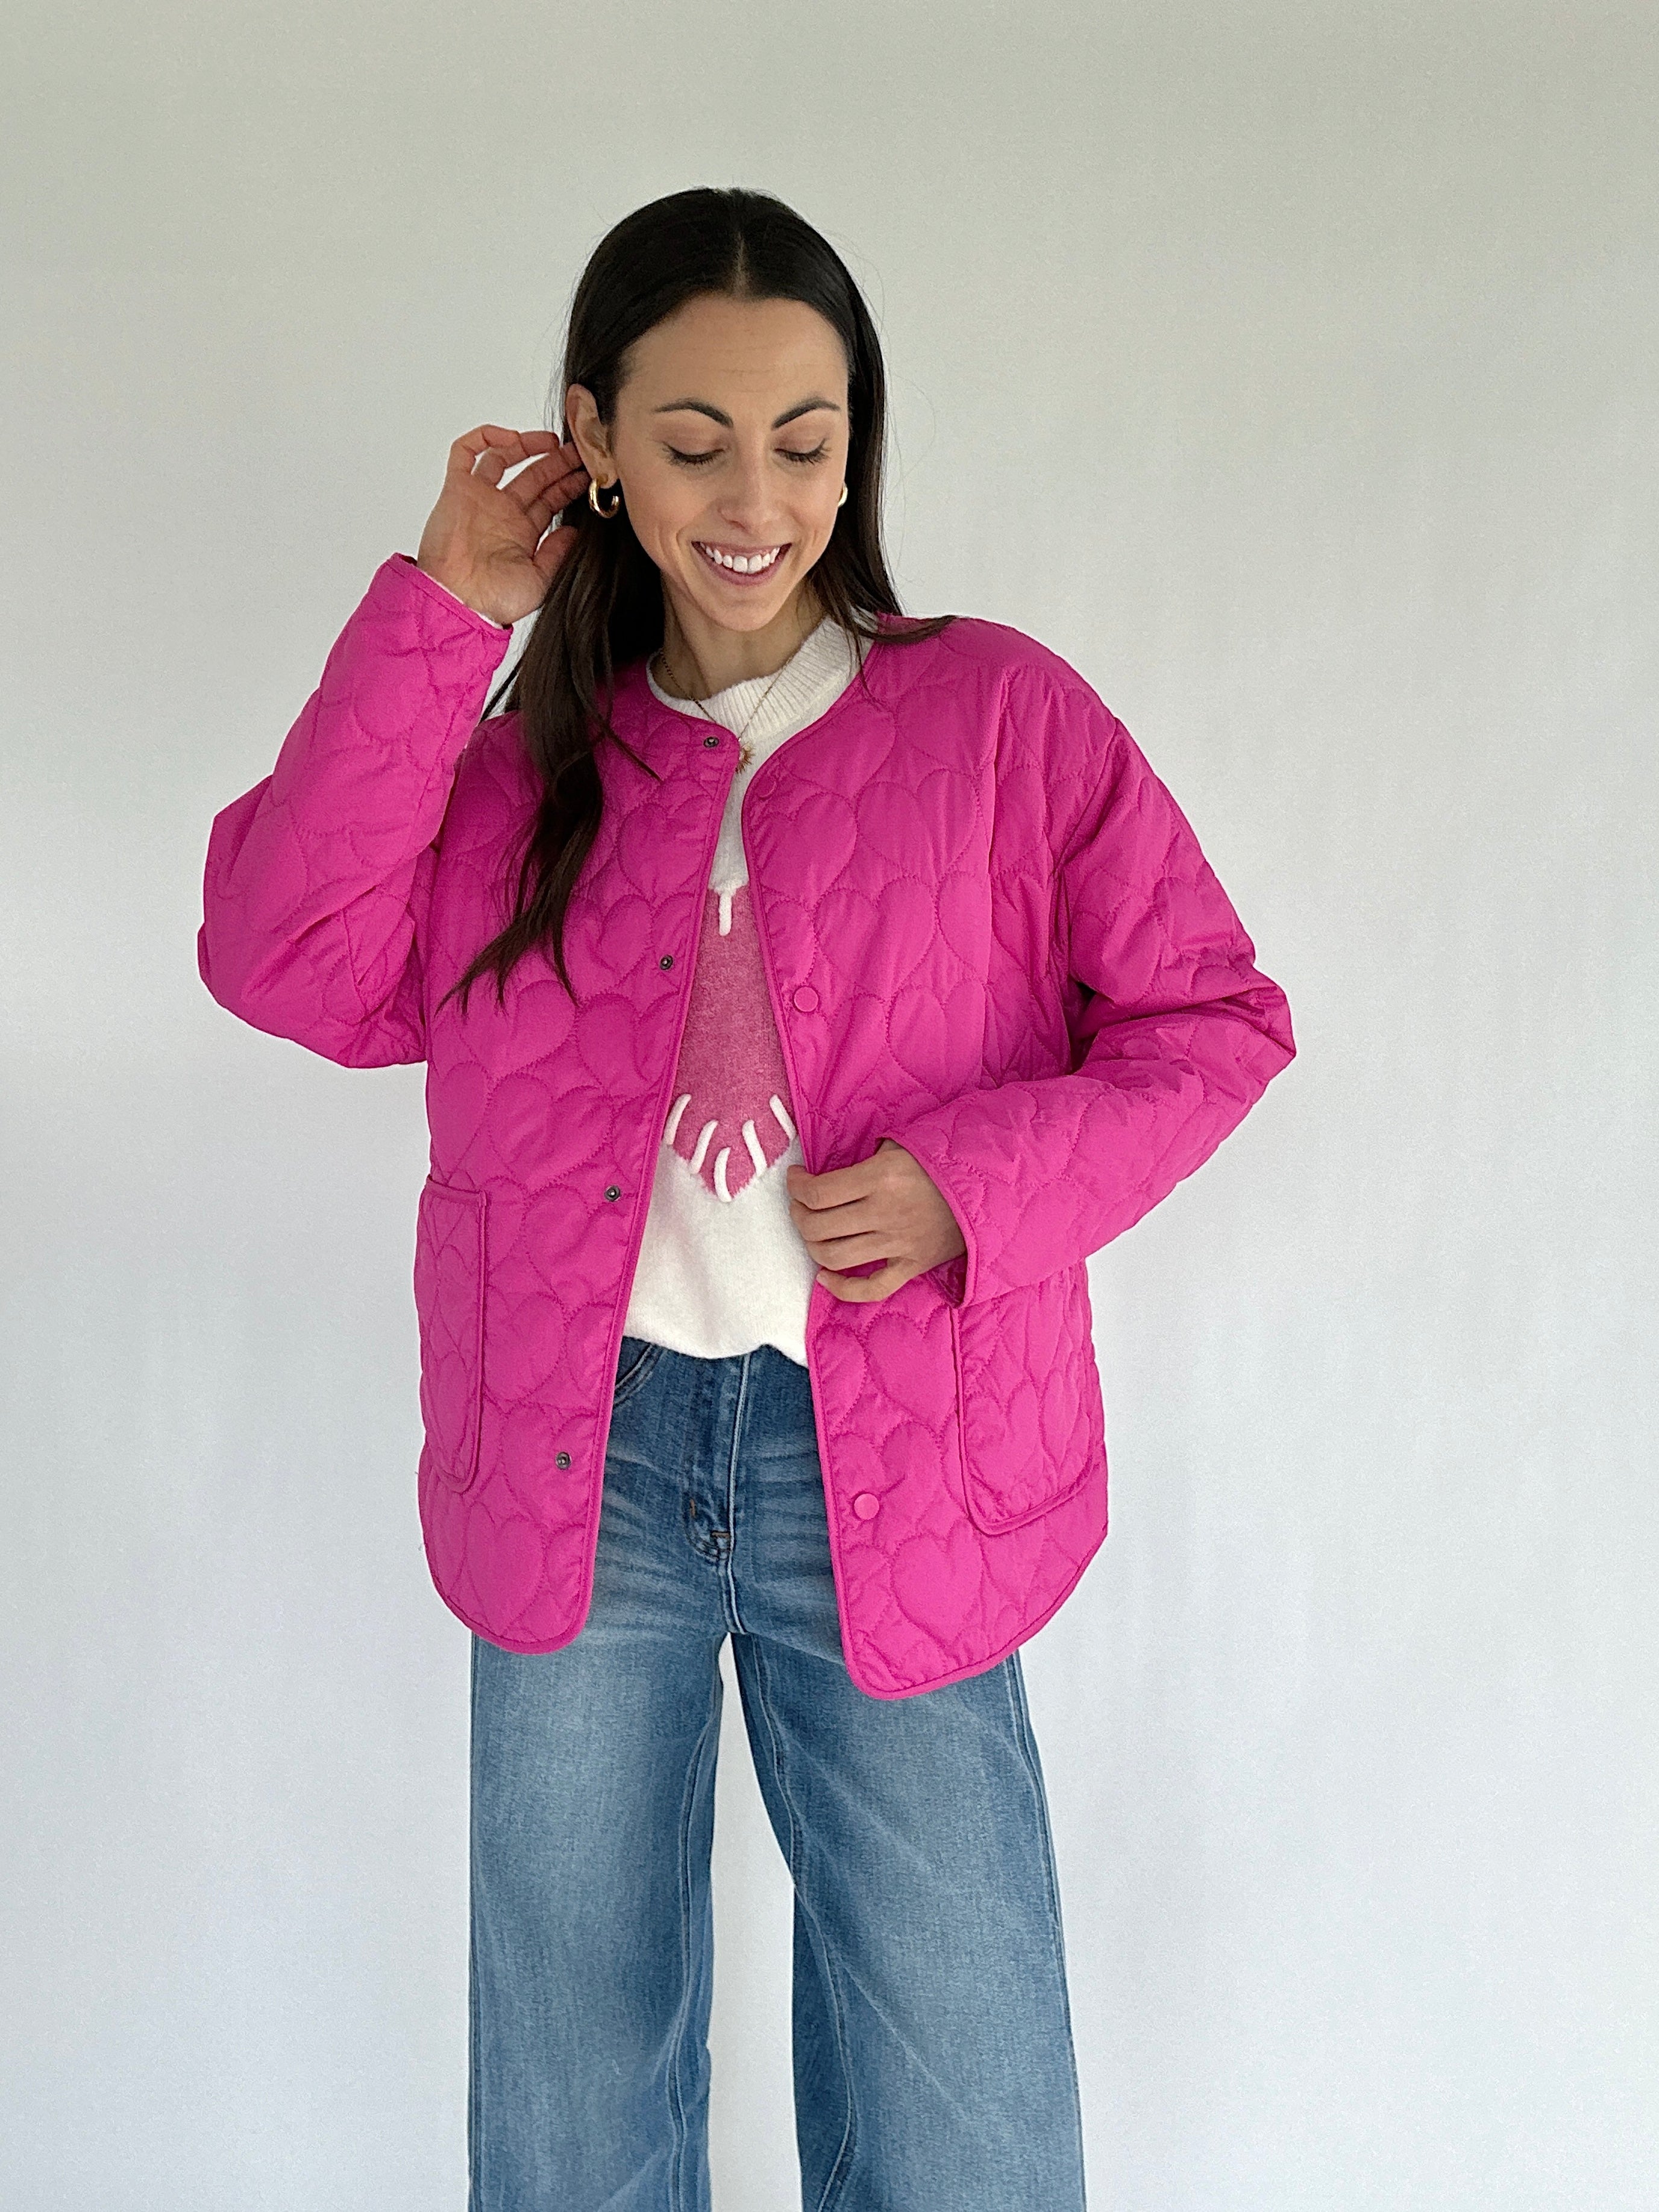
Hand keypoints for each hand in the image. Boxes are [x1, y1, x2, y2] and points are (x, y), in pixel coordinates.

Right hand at [415, 425, 590, 626]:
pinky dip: (484, 438)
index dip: (568, 484)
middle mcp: (501, 512)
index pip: (550, 499)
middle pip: (534, 476)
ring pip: (504, 458)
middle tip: (579, 452)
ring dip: (528, 445)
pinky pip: (465, 452)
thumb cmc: (493, 601)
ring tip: (553, 443)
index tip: (589, 474)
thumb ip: (558, 553)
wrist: (459, 602)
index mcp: (521, 534)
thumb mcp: (540, 580)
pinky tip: (511, 439)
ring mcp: (480, 499)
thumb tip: (574, 532)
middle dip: (557, 462)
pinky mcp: (457, 489)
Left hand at [786, 1139, 966, 1302]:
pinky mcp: (913, 1266)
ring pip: (835, 1257)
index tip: (796, 1179)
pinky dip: (842, 1288)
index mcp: (881, 1177)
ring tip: (813, 1232)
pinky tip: (826, 1276)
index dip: (796, 1187)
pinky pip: (870, 1289)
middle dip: (799, 1214)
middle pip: (818, 1225)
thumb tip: (831, 1172)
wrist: (994, 1186)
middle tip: (801, 1203)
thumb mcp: (905, 1144)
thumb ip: (867, 1157)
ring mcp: (899, 1244)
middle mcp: (886, 1213)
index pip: (818, 1192)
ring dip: (812, 1245)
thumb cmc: (944, 1160)